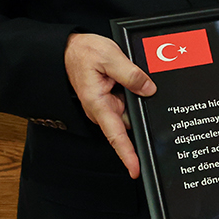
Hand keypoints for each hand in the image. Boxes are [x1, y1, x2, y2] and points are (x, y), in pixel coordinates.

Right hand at [64, 33, 155, 178]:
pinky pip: (130, 101)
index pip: (116, 136)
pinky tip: (134, 80)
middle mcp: (103, 109)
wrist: (70, 48)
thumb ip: (131, 74)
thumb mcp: (110, 57)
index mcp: (98, 104)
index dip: (127, 155)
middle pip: (131, 122)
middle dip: (141, 112)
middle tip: (140, 89)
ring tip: (127, 76)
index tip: (136, 170)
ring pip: (133, 110)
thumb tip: (149, 89)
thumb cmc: (84, 53)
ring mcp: (108, 105)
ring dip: (137, 97)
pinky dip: (135, 92)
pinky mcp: (112, 99)